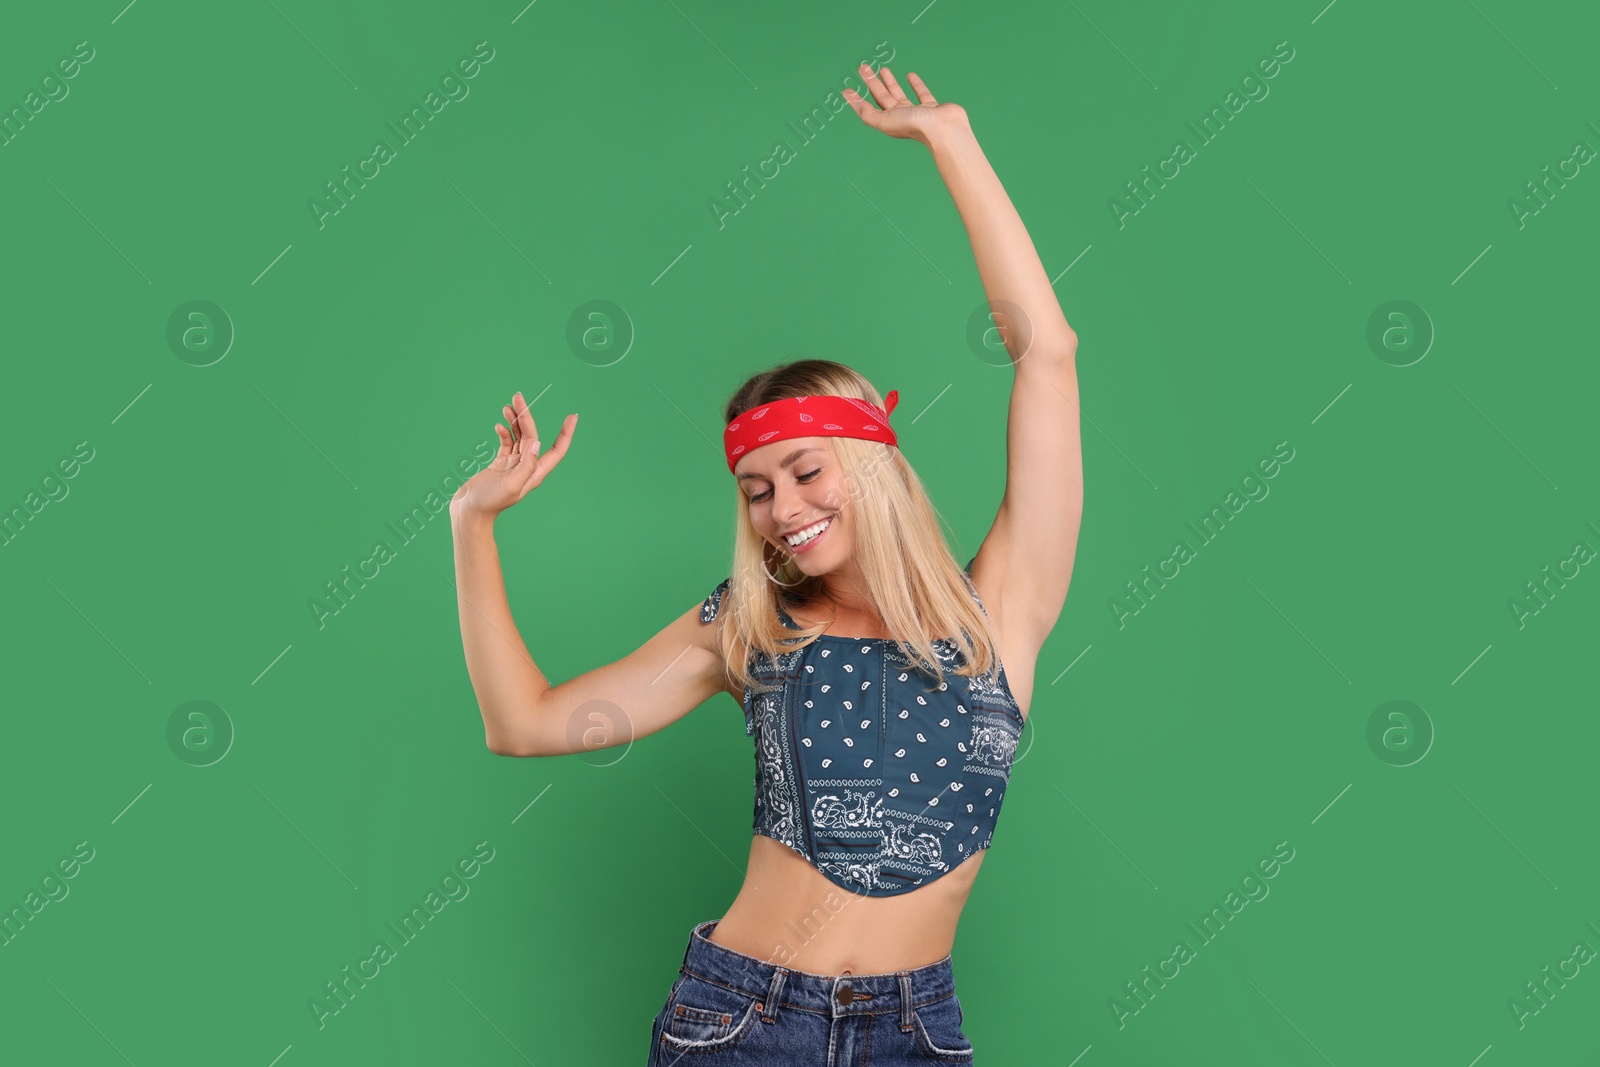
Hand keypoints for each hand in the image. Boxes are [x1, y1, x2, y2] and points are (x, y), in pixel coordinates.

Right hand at [451, 392, 575, 518]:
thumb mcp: (511, 485)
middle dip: (527, 417)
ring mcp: (513, 465)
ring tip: (508, 406)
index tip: (573, 416)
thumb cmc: (490, 503)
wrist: (469, 511)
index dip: (566, 434)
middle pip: (533, 437)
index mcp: (535, 474)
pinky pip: (507, 443)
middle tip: (518, 397)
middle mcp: (527, 467)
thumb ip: (525, 465)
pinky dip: (504, 432)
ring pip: (519, 437)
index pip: (557, 451)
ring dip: (515, 421)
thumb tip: (537, 443)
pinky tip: (499, 425)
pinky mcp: (500, 464)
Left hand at [842, 63, 967, 145]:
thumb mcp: (886, 121)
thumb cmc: (915, 126)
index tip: (846, 89)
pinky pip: (921, 93)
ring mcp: (916, 112)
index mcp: (888, 122)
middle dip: (871, 82)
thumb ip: (869, 114)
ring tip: (882, 69)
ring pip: (899, 93)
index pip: (868, 108)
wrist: (944, 128)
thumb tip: (856, 105)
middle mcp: (900, 117)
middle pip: (881, 97)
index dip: (856, 100)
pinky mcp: (931, 106)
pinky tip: (910, 75)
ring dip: (890, 82)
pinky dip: (915, 84)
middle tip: (863, 67)